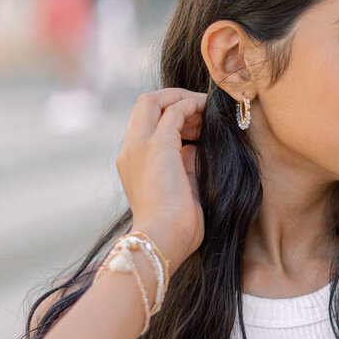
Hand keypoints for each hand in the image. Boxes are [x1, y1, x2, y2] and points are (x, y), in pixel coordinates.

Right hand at [115, 87, 206, 271]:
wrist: (165, 239)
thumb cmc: (176, 225)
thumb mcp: (180, 186)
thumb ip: (184, 163)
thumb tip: (195, 146)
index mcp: (132, 162)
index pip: (146, 123)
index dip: (171, 117)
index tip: (196, 127)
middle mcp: (130, 149)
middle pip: (145, 104)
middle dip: (175, 99)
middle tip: (201, 109)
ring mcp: (140, 145)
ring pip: (153, 100)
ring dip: (183, 99)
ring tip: (207, 108)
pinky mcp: (157, 145)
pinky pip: (174, 111)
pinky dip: (191, 105)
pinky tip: (208, 112)